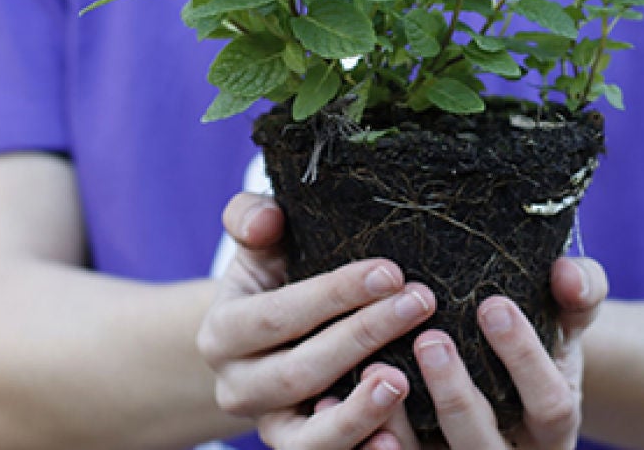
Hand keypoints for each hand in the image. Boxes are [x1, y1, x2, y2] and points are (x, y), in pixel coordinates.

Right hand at [197, 193, 436, 448]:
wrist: (273, 342)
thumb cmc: (277, 280)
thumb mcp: (261, 247)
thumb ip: (253, 219)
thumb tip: (267, 218)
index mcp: (222, 333)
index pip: (279, 314)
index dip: (335, 294)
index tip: (392, 272)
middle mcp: (237, 388)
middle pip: (300, 371)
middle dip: (364, 336)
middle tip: (421, 304)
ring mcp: (270, 427)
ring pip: (306, 438)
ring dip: (358, 412)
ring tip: (402, 381)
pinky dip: (361, 449)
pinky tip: (397, 439)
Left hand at [333, 257, 610, 449]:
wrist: (507, 378)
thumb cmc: (537, 339)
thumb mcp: (565, 319)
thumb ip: (579, 293)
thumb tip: (567, 274)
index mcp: (556, 425)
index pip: (551, 402)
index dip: (524, 357)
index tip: (492, 304)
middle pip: (487, 446)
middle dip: (457, 394)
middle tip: (429, 340)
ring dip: (402, 425)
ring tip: (375, 371)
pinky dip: (368, 442)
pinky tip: (334, 403)